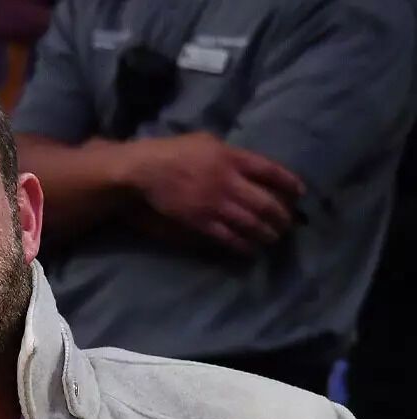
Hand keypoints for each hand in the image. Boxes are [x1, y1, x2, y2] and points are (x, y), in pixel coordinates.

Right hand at [127, 132, 304, 253]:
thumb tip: (244, 163)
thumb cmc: (174, 151)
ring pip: (250, 223)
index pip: (271, 171)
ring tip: (273, 239)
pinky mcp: (201, 221)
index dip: (289, 183)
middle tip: (288, 224)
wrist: (145, 170)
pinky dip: (242, 244)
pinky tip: (250, 249)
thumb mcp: (206, 141)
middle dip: (281, 216)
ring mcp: (216, 204)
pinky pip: (228, 236)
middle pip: (266, 202)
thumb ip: (229, 152)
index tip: (299, 193)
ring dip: (266, 233)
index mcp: (233, 158)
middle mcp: (229, 182)